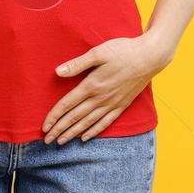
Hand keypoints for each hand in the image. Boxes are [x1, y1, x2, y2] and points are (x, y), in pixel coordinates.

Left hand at [43, 35, 169, 144]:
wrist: (149, 57)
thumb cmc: (123, 51)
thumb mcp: (98, 52)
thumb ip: (77, 64)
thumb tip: (58, 72)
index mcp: (92, 85)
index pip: (67, 104)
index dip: (54, 116)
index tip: (44, 127)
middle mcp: (100, 98)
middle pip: (75, 117)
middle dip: (59, 130)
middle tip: (47, 140)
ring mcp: (112, 103)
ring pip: (88, 123)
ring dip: (73, 133)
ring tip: (61, 141)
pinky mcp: (122, 105)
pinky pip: (105, 122)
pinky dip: (94, 131)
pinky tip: (85, 138)